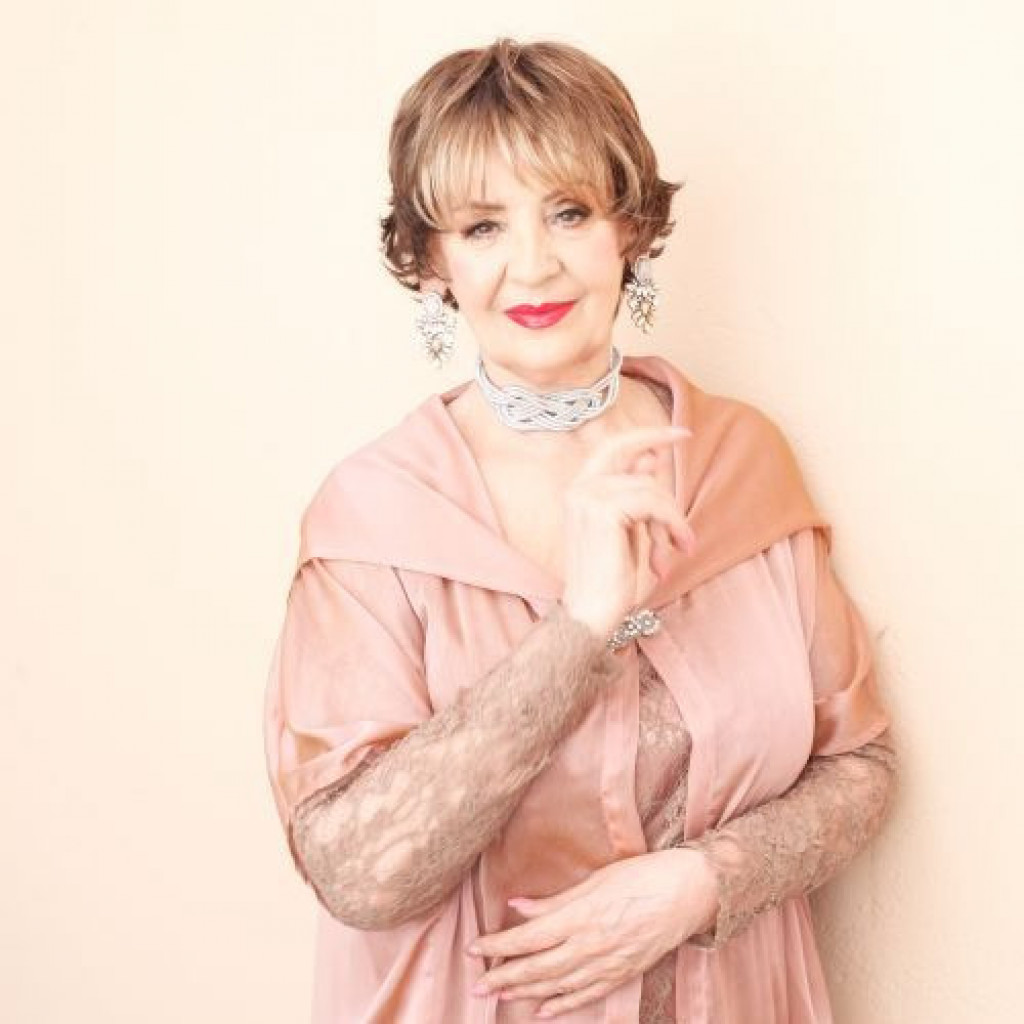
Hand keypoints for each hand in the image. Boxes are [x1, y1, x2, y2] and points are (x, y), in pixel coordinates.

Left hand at [466, 849, 718, 1018]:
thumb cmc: (640, 876)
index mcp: (580, 916)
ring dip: (525, 993)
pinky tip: (543, 1012)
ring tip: (499, 996)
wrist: (687, 893)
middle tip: (477, 985)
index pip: (528, 938)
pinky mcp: (622, 974)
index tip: (475, 949)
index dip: (499, 946)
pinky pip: (586, 995)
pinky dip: (562, 1006)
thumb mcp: (594, 880)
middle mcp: (590, 945)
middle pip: (538, 968)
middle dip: (504, 977)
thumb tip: (515, 906)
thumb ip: (553, 900)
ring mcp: (607, 964)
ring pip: (557, 986)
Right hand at [561, 425, 695, 637]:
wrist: (592, 612)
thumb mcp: (630, 528)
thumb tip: (652, 457)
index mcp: (579, 491)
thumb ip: (637, 493)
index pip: (612, 447)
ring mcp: (588, 498)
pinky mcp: (604, 512)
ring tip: (679, 546)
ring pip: (649, 487)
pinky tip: (677, 547)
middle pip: (630, 455)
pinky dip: (672, 524)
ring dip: (673, 517)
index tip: (679, 432)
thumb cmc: (611, 577)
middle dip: (659, 454)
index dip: (645, 434)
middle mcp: (578, 489)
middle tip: (685, 462)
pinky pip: (653, 504)